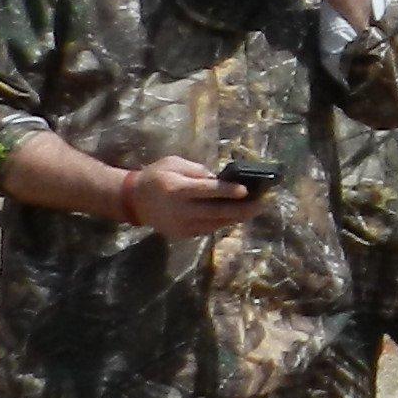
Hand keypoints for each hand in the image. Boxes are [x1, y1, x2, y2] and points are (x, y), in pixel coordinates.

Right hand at [126, 154, 260, 239]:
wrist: (134, 201)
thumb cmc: (156, 176)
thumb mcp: (173, 163)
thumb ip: (197, 170)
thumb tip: (219, 179)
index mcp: (177, 189)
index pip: (207, 191)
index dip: (227, 191)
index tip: (246, 190)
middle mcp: (181, 210)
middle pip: (217, 212)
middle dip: (242, 209)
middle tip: (263, 204)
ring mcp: (182, 226)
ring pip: (216, 224)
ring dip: (237, 217)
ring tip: (255, 209)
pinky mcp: (184, 235)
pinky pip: (209, 229)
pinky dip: (224, 222)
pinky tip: (236, 215)